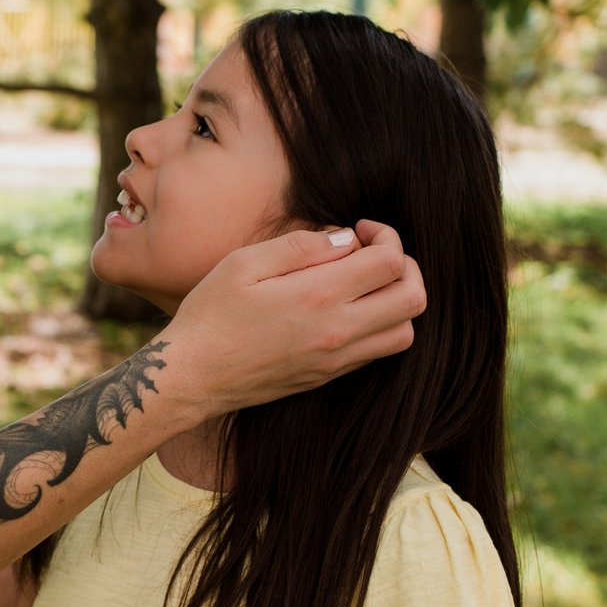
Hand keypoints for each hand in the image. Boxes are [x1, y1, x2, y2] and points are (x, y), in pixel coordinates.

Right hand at [156, 220, 423, 417]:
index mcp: (318, 296)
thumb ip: (300, 246)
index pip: (390, 262)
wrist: (193, 378)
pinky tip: (349, 309)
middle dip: (404, 266)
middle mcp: (338, 331)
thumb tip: (346, 239)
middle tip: (373, 253)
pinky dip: (381, 325)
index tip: (360, 229)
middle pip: (413, 297)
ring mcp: (337, 359)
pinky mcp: (330, 376)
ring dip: (397, 300)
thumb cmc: (210, 315)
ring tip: (366, 283)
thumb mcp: (244, 263)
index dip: (386, 236)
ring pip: (405, 331)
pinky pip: (380, 351)